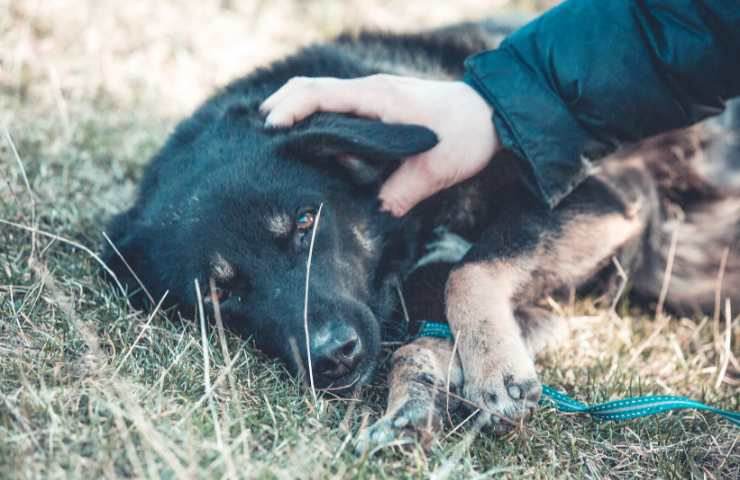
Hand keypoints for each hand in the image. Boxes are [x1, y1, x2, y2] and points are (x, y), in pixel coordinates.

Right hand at [260, 74, 499, 216]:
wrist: (496, 113)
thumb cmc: (466, 134)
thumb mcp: (434, 169)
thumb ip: (400, 193)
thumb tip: (371, 217)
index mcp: (378, 97)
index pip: (320, 94)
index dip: (290, 109)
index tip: (271, 129)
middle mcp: (372, 91)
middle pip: (312, 87)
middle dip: (284, 104)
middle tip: (263, 134)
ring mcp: (377, 96)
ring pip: (325, 95)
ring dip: (300, 111)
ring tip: (279, 140)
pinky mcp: (384, 106)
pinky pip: (342, 106)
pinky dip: (320, 118)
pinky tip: (317, 144)